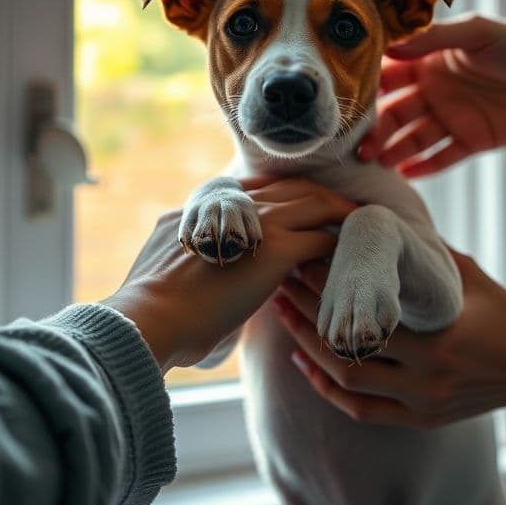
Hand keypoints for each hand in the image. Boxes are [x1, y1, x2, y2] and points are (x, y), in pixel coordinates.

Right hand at [102, 178, 356, 371]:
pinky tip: (349, 252)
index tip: (296, 204)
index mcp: (204, 207)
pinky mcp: (278, 250)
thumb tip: (190, 267)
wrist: (150, 317)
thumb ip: (186, 251)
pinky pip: (323, 238)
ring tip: (355, 221)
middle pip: (290, 187)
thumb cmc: (151, 306)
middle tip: (339, 207)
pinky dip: (339, 242)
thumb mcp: (162, 263)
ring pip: (313, 203)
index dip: (281, 195)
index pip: (254, 189)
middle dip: (317, 194)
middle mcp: (233, 206)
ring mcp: (258, 224)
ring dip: (337, 211)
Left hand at [275, 250, 505, 426]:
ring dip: (309, 349)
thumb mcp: (468, 275)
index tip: (304, 261)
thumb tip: (386, 220)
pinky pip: (363, 410)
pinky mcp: (421, 419)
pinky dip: (329, 390)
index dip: (327, 288)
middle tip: (283, 284)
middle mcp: (426, 378)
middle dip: (307, 313)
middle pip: (346, 346)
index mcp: (438, 340)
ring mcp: (422, 404)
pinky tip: (306, 365)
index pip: (365, 313)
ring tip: (286, 318)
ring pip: (346, 381)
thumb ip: (427, 253)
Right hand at [357, 14, 505, 175]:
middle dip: (373, 127)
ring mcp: (451, 117)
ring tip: (373, 161)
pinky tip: (404, 175)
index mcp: (430, 60)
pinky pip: (441, 157)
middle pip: (394, 112)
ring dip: (392, 149)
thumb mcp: (477, 32)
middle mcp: (434, 90)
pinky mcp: (470, 141)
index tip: (341, 98)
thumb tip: (388, 45)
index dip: (366, 86)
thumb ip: (433, 38)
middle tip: (354, 143)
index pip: (389, 74)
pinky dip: (423, 167)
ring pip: (412, 138)